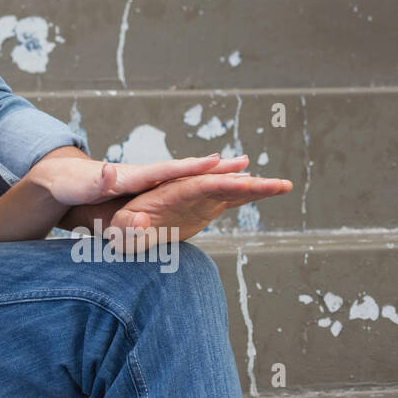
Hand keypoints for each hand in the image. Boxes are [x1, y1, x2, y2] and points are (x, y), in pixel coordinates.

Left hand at [31, 151, 250, 206]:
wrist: (65, 180)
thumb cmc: (73, 186)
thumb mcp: (82, 185)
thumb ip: (99, 180)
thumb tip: (110, 170)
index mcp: (134, 176)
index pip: (167, 170)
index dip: (190, 167)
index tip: (215, 161)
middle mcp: (148, 176)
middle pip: (186, 171)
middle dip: (215, 168)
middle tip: (246, 163)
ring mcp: (152, 183)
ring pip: (190, 180)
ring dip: (217, 176)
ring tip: (248, 172)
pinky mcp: (151, 192)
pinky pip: (184, 190)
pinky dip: (205, 187)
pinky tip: (223, 189)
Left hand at [101, 156, 291, 247]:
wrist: (115, 220)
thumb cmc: (114, 226)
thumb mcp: (115, 229)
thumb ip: (125, 227)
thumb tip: (138, 221)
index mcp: (163, 190)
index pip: (190, 179)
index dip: (213, 173)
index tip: (237, 168)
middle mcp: (182, 187)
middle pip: (216, 180)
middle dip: (243, 180)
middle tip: (273, 182)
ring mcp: (193, 195)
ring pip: (227, 187)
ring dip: (253, 186)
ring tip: (283, 185)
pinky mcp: (199, 205)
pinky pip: (227, 198)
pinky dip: (245, 194)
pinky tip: (266, 191)